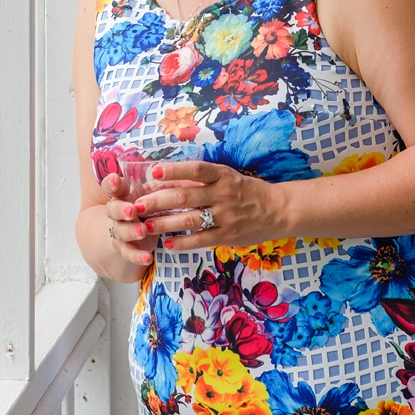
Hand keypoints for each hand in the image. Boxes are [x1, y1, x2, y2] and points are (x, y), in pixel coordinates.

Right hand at [100, 172, 158, 266]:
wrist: (129, 237)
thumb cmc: (145, 209)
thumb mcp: (151, 195)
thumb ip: (162, 186)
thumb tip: (184, 174)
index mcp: (123, 196)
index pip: (112, 187)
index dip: (111, 184)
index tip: (115, 179)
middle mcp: (118, 213)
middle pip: (112, 209)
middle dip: (121, 209)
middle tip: (132, 210)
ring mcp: (120, 231)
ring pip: (120, 231)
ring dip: (130, 231)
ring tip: (142, 231)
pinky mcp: (126, 249)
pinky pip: (129, 253)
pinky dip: (137, 256)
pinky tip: (147, 257)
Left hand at [131, 159, 283, 251]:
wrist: (278, 210)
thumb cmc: (246, 190)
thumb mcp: (226, 176)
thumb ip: (200, 178)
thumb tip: (166, 178)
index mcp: (222, 176)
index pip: (195, 170)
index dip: (174, 170)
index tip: (152, 172)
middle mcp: (222, 194)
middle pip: (185, 197)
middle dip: (157, 201)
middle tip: (137, 205)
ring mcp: (225, 216)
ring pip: (189, 220)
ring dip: (164, 223)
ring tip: (145, 226)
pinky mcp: (227, 235)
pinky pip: (201, 240)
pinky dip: (182, 243)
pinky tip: (167, 243)